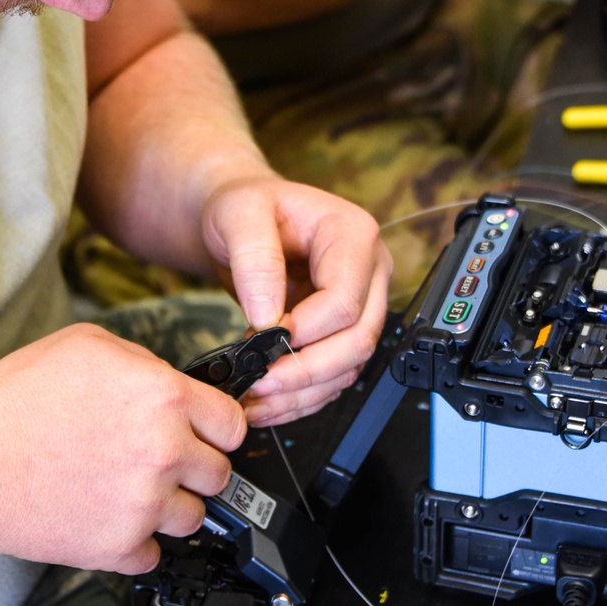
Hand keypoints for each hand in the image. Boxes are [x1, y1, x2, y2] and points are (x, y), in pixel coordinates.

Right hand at [0, 323, 245, 573]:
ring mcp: (144, 504)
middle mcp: (163, 452)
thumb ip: (143, 362)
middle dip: (193, 467)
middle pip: (219, 474)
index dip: (217, 427)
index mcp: (164, 397)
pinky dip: (134, 542)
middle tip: (156, 460)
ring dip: (167, 506)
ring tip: (124, 489)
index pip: (234, 424)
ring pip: (192, 518)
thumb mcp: (85, 345)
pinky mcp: (119, 547)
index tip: (205, 434)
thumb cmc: (12, 403)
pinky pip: (153, 554)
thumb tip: (172, 383)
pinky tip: (105, 516)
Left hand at [200, 174, 390, 424]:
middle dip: (306, 370)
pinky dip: (302, 396)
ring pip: (350, 366)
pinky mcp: (343, 330)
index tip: (263, 339)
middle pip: (358, 339)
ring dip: (303, 391)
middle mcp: (368, 271)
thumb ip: (255, 259)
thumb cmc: (246, 205)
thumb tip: (268, 316)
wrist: (242, 218)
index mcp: (353, 234)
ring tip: (256, 397)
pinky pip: (334, 375)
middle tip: (260, 381)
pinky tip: (268, 400)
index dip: (305, 329)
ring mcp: (361, 303)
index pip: (345, 300)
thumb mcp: (238, 213)